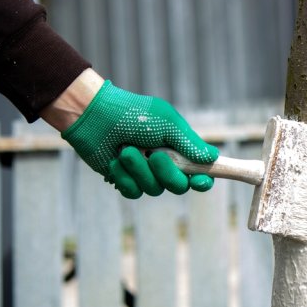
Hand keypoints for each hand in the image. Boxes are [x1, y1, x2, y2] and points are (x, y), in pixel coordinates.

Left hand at [61, 80, 218, 198]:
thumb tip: (212, 157)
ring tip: (126, 150)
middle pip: (179, 186)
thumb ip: (189, 143)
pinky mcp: (125, 181)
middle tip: (154, 156)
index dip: (203, 181)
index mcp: (179, 149)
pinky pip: (134, 192)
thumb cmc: (133, 113)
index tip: (199, 180)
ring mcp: (145, 174)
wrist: (94, 116)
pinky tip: (115, 162)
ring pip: (154, 190)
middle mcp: (165, 164)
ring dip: (140, 170)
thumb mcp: (167, 123)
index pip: (200, 172)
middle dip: (167, 173)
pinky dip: (124, 177)